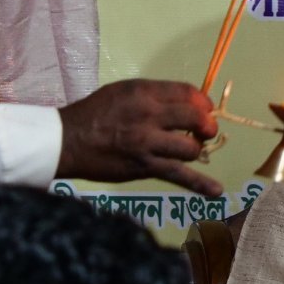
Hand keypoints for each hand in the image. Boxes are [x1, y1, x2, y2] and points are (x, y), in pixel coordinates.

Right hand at [57, 80, 220, 196]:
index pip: (188, 92)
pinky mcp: (144, 167)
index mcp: (143, 92)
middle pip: (196, 118)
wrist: (68, 140)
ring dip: (195, 150)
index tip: (205, 109)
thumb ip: (153, 95)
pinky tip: (216, 191)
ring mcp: (147, 143)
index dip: (203, 102)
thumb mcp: (123, 91)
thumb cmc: (95, 113)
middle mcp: (148, 115)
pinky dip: (200, 184)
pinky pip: (178, 175)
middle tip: (205, 131)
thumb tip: (186, 105)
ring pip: (190, 148)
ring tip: (188, 151)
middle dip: (206, 126)